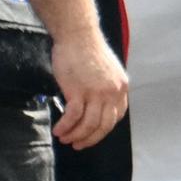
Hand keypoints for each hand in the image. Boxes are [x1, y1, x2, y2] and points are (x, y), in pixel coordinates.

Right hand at [50, 31, 128, 149]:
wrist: (77, 34)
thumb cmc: (87, 50)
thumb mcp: (106, 70)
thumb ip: (105, 87)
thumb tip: (96, 103)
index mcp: (121, 87)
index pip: (116, 116)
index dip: (103, 129)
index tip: (92, 134)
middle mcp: (112, 92)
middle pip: (103, 125)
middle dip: (90, 138)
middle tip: (78, 145)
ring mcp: (96, 93)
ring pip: (88, 124)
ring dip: (75, 135)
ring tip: (64, 138)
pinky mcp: (79, 91)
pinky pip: (73, 117)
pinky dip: (65, 126)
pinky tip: (58, 130)